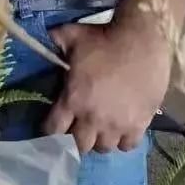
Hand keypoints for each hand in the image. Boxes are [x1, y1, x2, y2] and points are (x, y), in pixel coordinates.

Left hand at [41, 14, 171, 154]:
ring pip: (104, 148)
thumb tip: (41, 38)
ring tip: (102, 129)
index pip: (53, 130)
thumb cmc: (104, 38)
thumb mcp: (71, 36)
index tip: (54, 124)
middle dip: (76, 139)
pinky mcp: (140, 123)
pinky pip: (128, 145)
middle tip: (79, 128)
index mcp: (73, 100)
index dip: (51, 130)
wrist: (142, 38)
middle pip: (79, 146)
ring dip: (100, 140)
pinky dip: (123, 141)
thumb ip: (54, 42)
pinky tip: (122, 129)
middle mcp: (93, 118)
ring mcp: (118, 124)